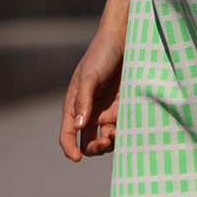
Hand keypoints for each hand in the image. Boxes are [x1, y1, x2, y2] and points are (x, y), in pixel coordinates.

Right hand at [58, 28, 123, 160]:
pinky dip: (124, 135)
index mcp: (75, 105)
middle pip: (88, 142)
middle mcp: (90, 112)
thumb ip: (83, 100)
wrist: (124, 39)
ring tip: (117, 134)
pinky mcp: (123, 109)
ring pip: (105, 140)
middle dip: (94, 148)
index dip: (69, 149)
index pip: (68, 134)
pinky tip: (128, 131)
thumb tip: (78, 127)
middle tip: (105, 142)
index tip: (76, 158)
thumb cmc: (101, 54)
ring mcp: (107, 112)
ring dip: (110, 143)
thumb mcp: (89, 76)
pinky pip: (122, 129)